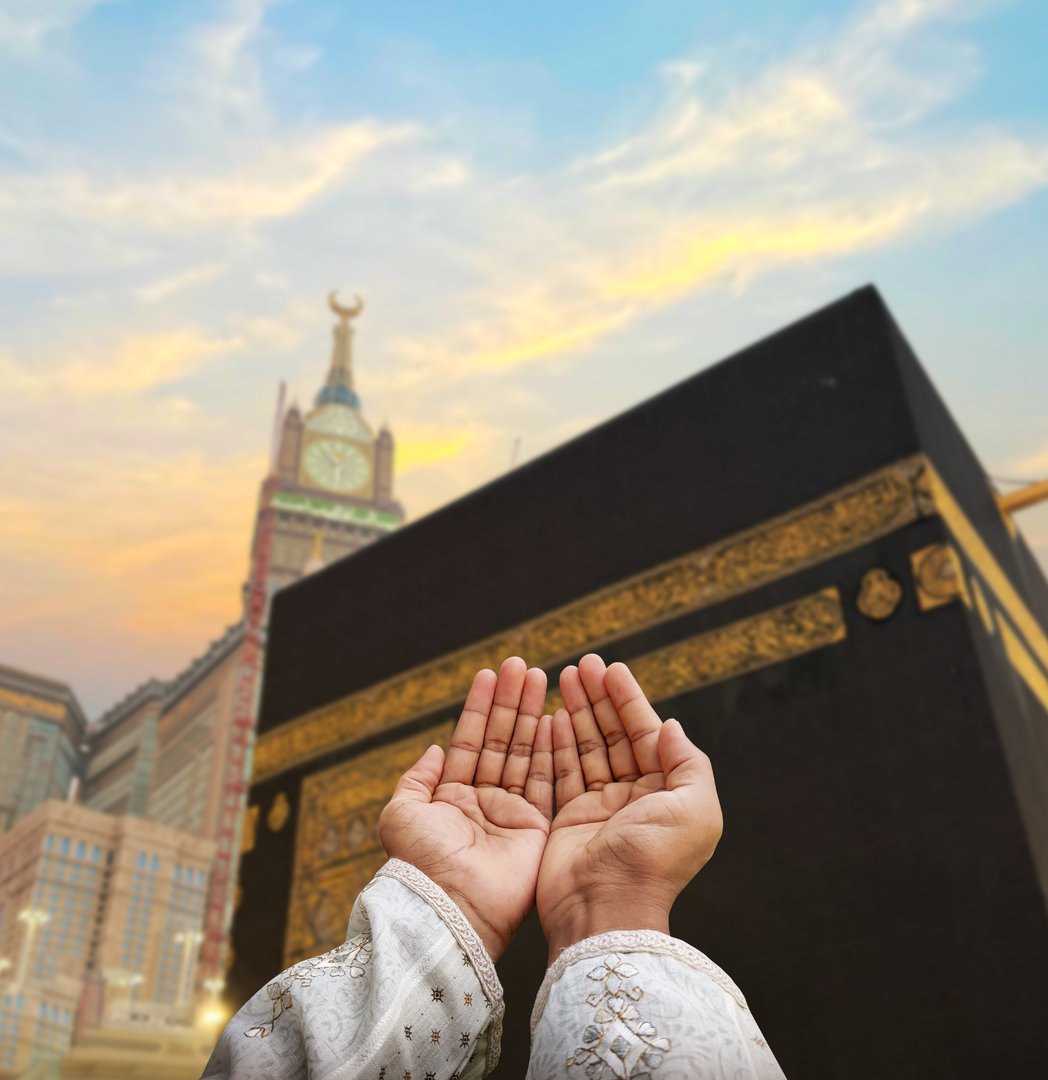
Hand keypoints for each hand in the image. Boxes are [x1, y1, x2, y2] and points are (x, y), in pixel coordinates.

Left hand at [378, 657, 552, 960]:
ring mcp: (510, 813)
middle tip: (520, 665)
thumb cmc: (419, 863)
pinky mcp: (535, 828)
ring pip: (523, 752)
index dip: (479, 707)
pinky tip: (554, 717)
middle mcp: (482, 801)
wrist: (449, 907)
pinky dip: (550, 747)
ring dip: (530, 714)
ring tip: (538, 677)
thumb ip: (417, 779)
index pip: (469, 741)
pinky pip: (545, 779)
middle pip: (500, 740)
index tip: (489, 674)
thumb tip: (433, 749)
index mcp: (450, 798)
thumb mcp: (402, 813)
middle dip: (510, 702)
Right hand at [536, 654, 722, 962]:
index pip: (646, 735)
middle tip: (582, 663)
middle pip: (614, 736)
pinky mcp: (569, 819)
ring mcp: (600, 808)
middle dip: (599, 697)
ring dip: (577, 711)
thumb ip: (688, 763)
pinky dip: (557, 742)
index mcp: (667, 796)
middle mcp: (634, 799)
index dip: (629, 699)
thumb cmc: (653, 861)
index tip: (611, 668)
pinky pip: (562, 771)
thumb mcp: (694, 810)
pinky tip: (551, 715)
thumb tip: (671, 726)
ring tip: (563, 676)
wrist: (605, 908)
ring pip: (587, 748)